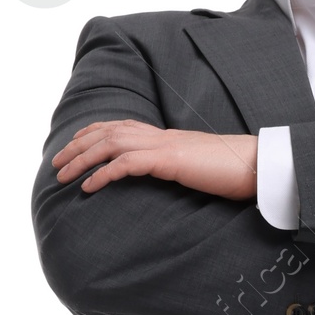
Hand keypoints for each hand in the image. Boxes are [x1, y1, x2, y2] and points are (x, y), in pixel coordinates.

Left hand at [53, 120, 257, 199]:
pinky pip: (127, 164)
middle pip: (108, 132)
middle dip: (78, 146)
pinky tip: (88, 187)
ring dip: (82, 159)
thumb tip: (167, 178)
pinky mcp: (170, 160)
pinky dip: (103, 174)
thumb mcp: (198, 170)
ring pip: (111, 144)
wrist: (258, 166)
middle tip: (56, 164)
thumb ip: (178, 169)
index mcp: (166, 137)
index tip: (74, 146)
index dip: (93, 134)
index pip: (121, 127)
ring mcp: (164, 146)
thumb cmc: (234, 173)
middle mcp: (161, 136)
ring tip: (62, 176)